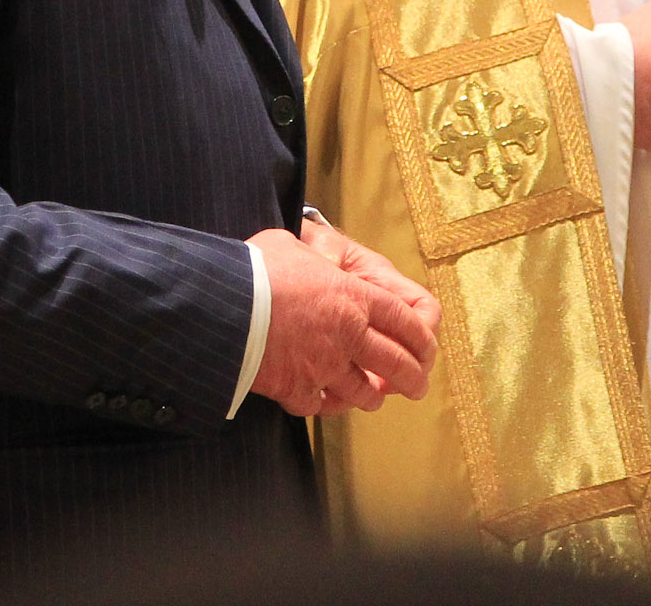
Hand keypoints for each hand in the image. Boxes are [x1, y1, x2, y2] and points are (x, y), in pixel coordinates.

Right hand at [246, 226, 437, 417]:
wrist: (223, 307)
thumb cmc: (255, 269)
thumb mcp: (289, 245)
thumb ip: (312, 253)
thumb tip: (313, 253)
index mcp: (354, 296)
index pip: (404, 319)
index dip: (421, 337)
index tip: (427, 349)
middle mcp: (348, 334)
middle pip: (396, 362)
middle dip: (412, 377)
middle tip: (417, 386)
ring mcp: (324, 366)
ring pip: (363, 392)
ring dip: (371, 397)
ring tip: (373, 399)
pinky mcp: (298, 390)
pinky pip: (319, 406)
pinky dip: (323, 405)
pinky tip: (322, 402)